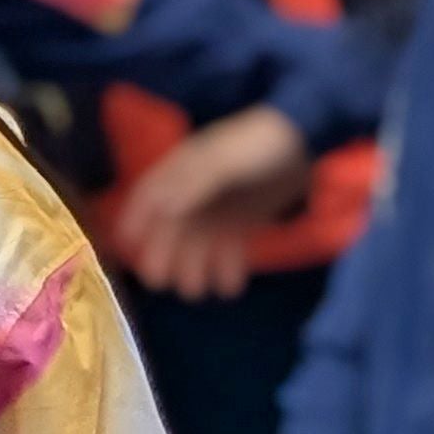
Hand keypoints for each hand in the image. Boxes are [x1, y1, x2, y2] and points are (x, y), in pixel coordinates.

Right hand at [104, 103, 312, 298]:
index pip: (149, 195)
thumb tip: (162, 208)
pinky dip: (226, 266)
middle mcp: (196, 189)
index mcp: (184, 168)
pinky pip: (228, 247)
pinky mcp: (244, 219)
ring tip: (197, 292)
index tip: (125, 246)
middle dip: (165, 254)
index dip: (135, 218)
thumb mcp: (224, 160)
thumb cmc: (260, 145)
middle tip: (163, 284)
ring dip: (194, 266)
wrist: (308, 142)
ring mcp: (221, 206)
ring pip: (198, 242)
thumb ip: (192, 183)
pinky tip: (230, 287)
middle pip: (172, 226)